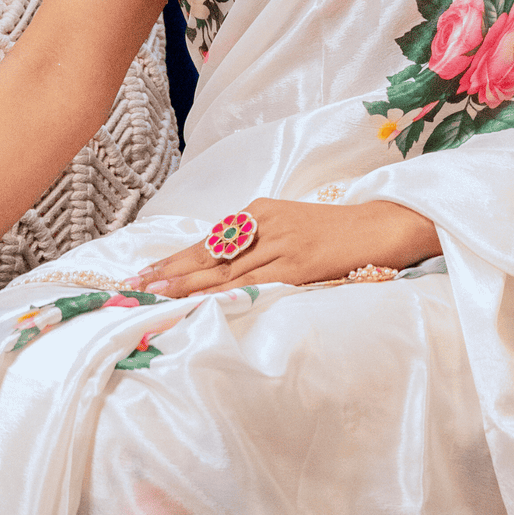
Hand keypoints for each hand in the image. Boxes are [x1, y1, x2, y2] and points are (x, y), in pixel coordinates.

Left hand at [131, 196, 439, 299]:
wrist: (379, 227)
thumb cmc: (336, 232)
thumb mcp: (291, 227)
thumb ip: (258, 243)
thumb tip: (224, 266)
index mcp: (260, 211)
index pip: (209, 240)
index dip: (175, 258)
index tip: (146, 272)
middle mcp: (264, 224)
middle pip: (208, 254)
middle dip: (170, 272)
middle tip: (135, 285)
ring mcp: (279, 245)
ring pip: (223, 270)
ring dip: (187, 285)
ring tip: (156, 296)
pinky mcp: (295, 266)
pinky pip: (251, 283)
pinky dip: (222, 294)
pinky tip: (201, 303)